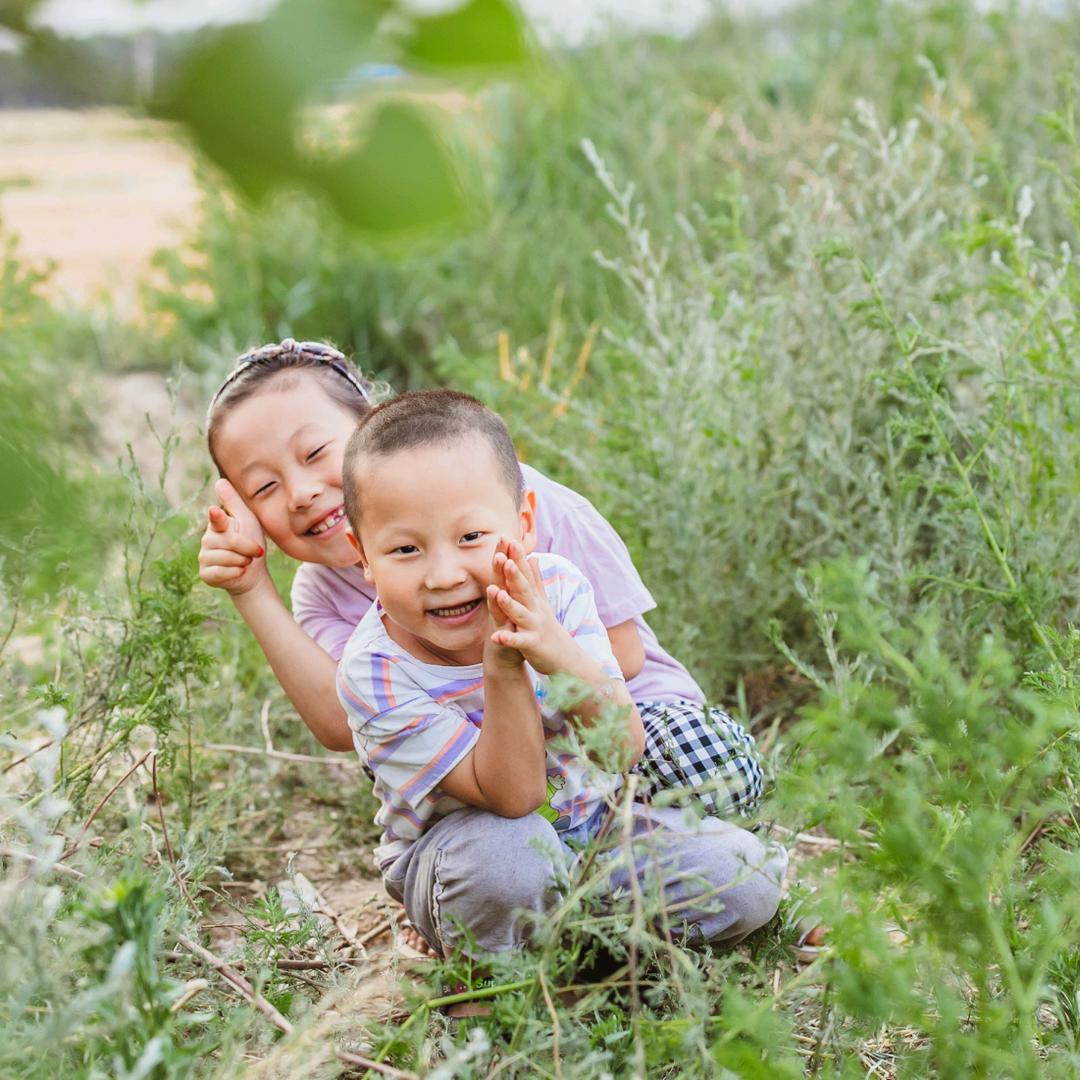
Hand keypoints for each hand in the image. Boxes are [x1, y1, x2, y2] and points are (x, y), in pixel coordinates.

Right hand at [197, 478, 267, 596]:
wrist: (253, 573)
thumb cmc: (250, 543)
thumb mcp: (247, 520)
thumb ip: (234, 503)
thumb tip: (219, 481)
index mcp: (218, 525)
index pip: (217, 520)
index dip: (217, 516)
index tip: (215, 511)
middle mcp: (207, 539)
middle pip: (231, 542)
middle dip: (248, 548)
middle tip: (253, 552)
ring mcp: (204, 557)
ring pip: (227, 558)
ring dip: (243, 561)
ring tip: (244, 561)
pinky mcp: (205, 573)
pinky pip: (222, 573)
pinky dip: (236, 573)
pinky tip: (238, 571)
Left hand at [486, 539, 574, 675]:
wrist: (566, 658)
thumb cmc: (550, 628)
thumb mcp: (543, 601)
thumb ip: (536, 579)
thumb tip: (534, 557)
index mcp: (535, 599)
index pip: (526, 574)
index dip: (518, 558)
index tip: (510, 539)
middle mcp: (536, 609)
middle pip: (524, 589)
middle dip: (514, 573)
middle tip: (504, 557)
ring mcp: (534, 626)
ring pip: (520, 613)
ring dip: (508, 603)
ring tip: (496, 592)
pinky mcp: (532, 645)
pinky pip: (518, 642)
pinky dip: (508, 640)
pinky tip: (496, 637)